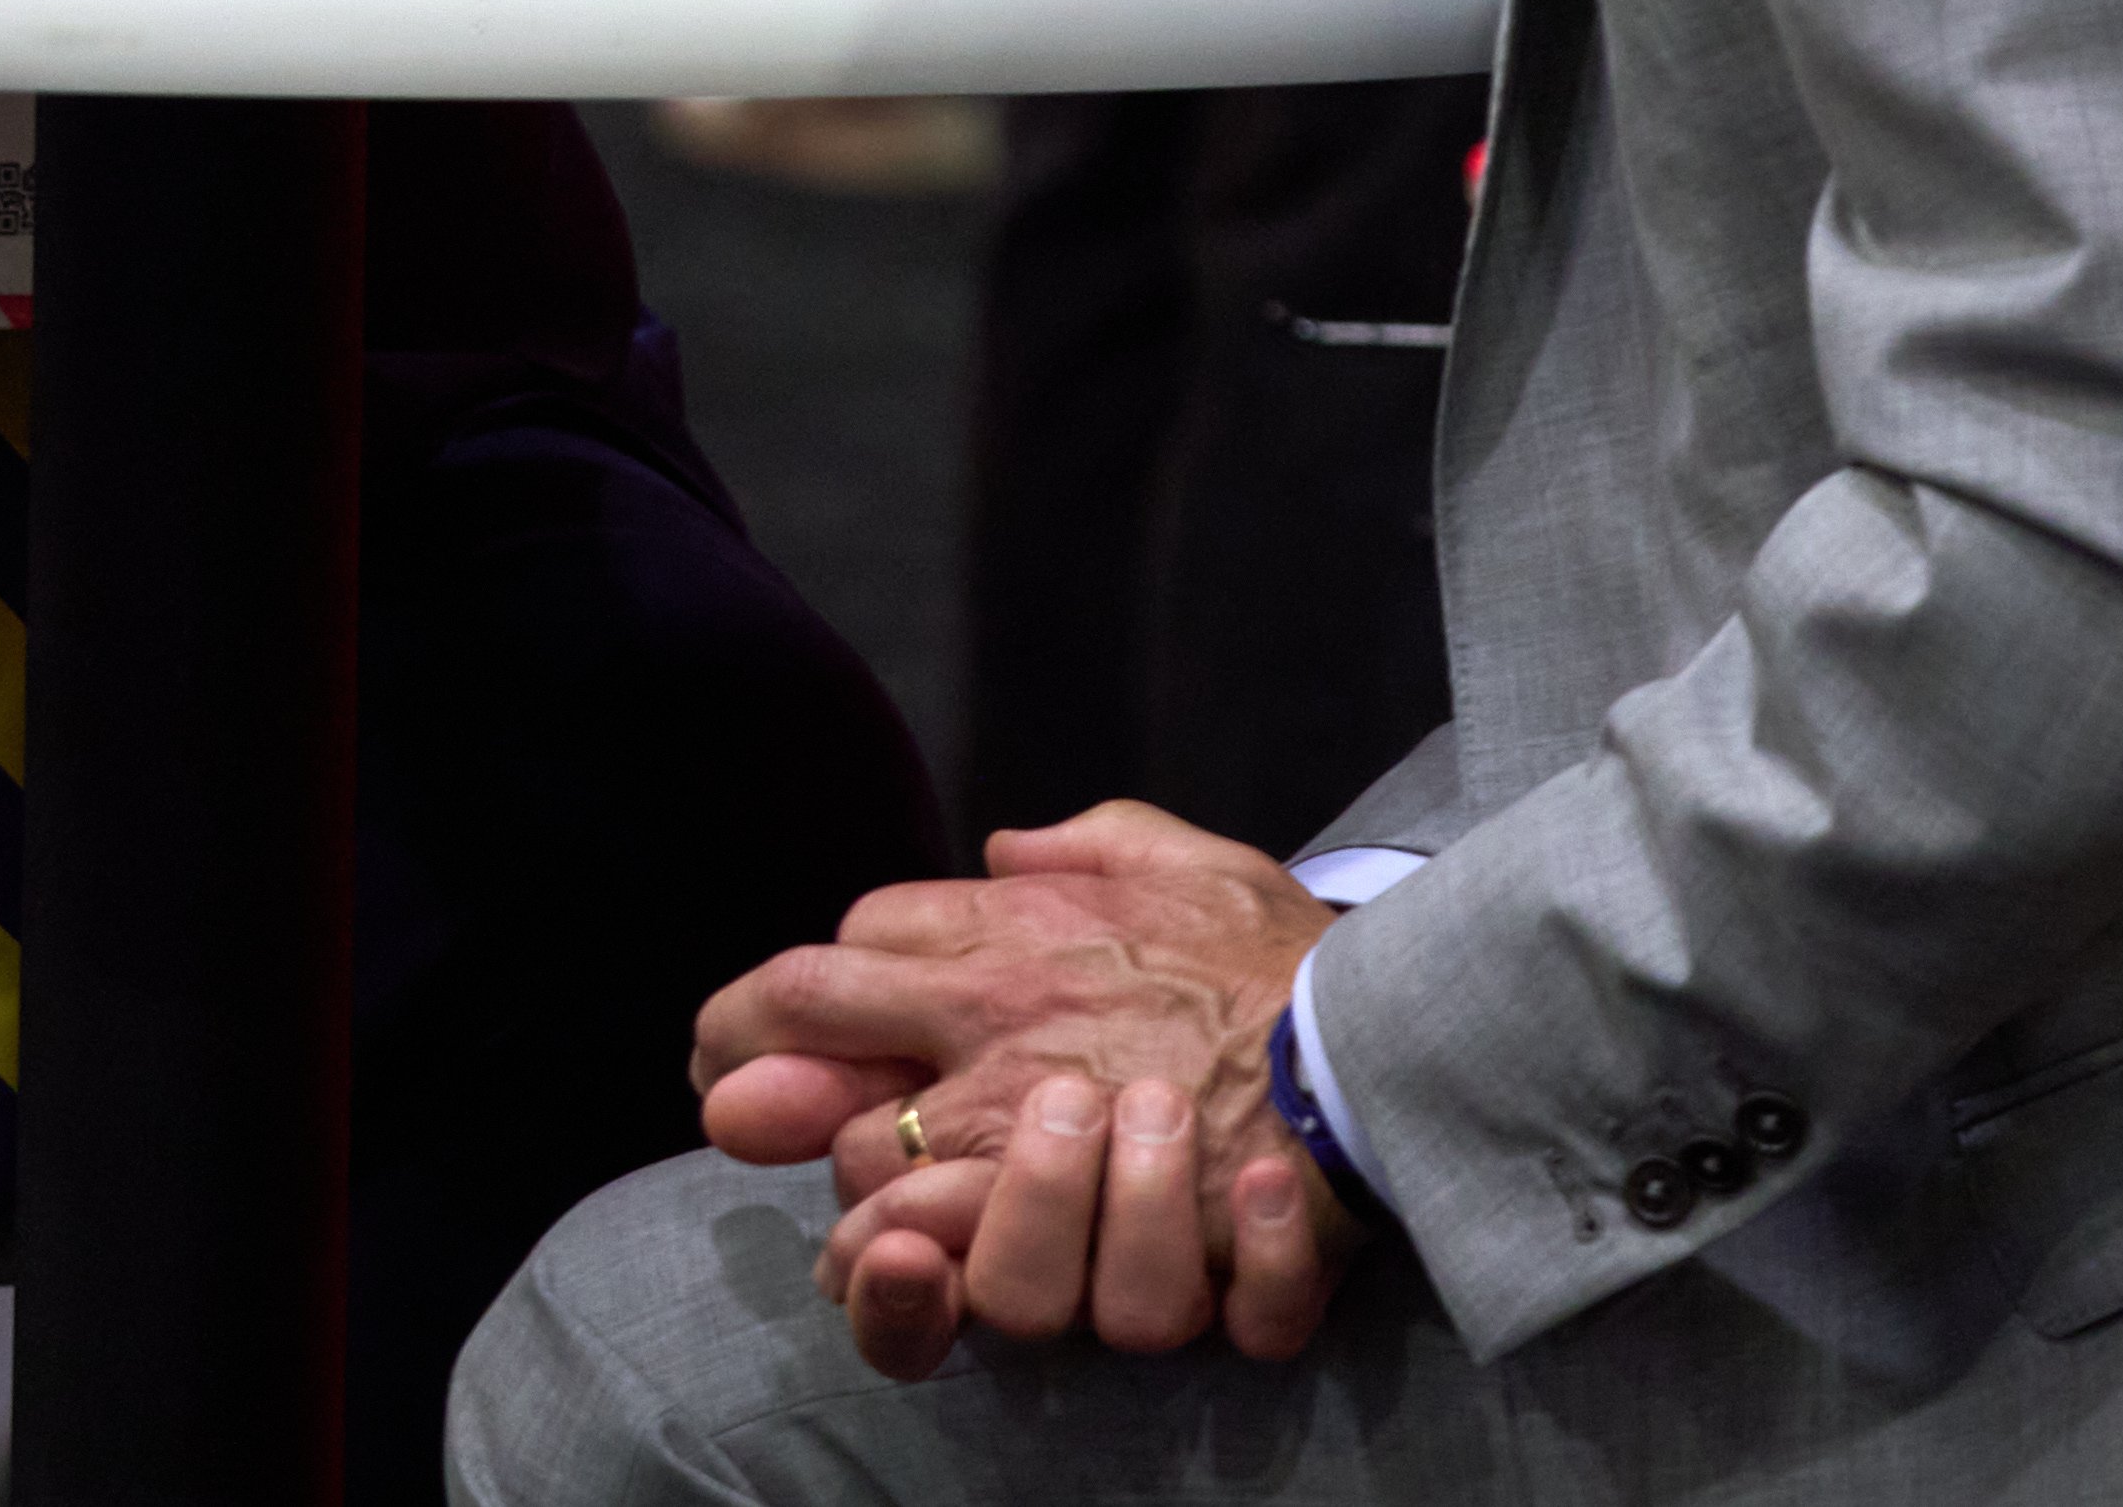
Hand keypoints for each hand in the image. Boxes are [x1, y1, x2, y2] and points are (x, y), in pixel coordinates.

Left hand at [683, 803, 1344, 1379]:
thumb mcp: (1179, 853)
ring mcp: (1029, 1136)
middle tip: (766, 1125)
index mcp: (1003, 938)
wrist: (1382, 1041)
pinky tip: (919, 1273)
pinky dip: (926, 1281)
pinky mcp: (1077, 1228)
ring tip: (860, 1216)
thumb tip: (1001, 844)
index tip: (740, 1046)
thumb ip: (1082, 840)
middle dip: (780, 1108)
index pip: (821, 969)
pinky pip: (964, 1271)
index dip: (760, 1016)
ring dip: (856, 1205)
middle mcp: (992, 1031)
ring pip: (873, 1185)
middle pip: (814, 1072)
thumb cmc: (1280, 948)